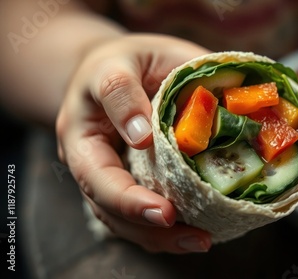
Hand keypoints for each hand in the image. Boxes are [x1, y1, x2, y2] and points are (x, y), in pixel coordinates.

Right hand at [56, 34, 211, 252]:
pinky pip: (133, 219)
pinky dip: (160, 234)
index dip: (125, 165)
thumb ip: (131, 87)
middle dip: (138, 212)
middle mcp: (86, 155)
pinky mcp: (123, 188)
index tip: (154, 168)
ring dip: (153, 235)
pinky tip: (190, 236)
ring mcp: (102, 176)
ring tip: (196, 240)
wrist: (111, 75)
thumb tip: (146, 134)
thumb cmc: (128, 63)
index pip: (96, 152)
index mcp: (84, 121)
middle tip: (174, 221)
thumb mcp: (130, 58)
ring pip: (116, 216)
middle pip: (101, 192)